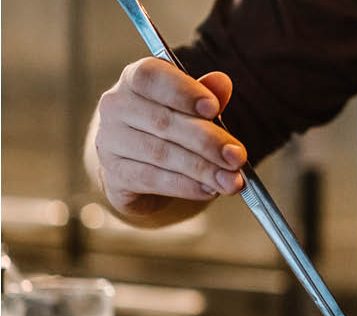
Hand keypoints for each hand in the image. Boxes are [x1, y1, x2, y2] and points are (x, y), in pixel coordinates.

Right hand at [92, 57, 247, 217]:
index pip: (150, 75)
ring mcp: (110, 142)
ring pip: (160, 153)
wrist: (143, 171)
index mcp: (134, 79)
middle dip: (207, 141)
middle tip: (237, 157)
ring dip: (202, 169)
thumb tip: (223, 82)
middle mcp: (116, 106)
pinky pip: (152, 180)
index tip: (213, 108)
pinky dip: (185, 186)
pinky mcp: (114, 174)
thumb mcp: (191, 110)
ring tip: (231, 180)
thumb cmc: (172, 131)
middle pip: (162, 121)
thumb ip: (207, 96)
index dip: (183, 91)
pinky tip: (209, 190)